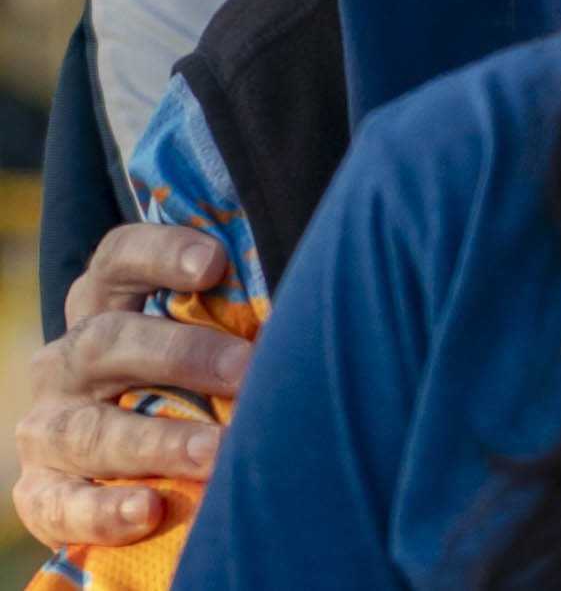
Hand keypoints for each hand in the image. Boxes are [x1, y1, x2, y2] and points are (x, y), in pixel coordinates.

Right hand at [13, 223, 251, 547]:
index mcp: (106, 304)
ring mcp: (50, 427)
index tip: (214, 263)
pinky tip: (148, 510)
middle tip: (245, 370)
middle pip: (108, 341)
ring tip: (215, 453)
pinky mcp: (41, 490)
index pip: (119, 259)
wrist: (124, 461)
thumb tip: (316, 304)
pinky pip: (59, 503)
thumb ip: (238, 315)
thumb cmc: (194, 378)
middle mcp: (69, 360)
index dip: (161, 253)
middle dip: (181, 354)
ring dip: (156, 441)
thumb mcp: (207, 337)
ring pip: (90, 428)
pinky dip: (102, 509)